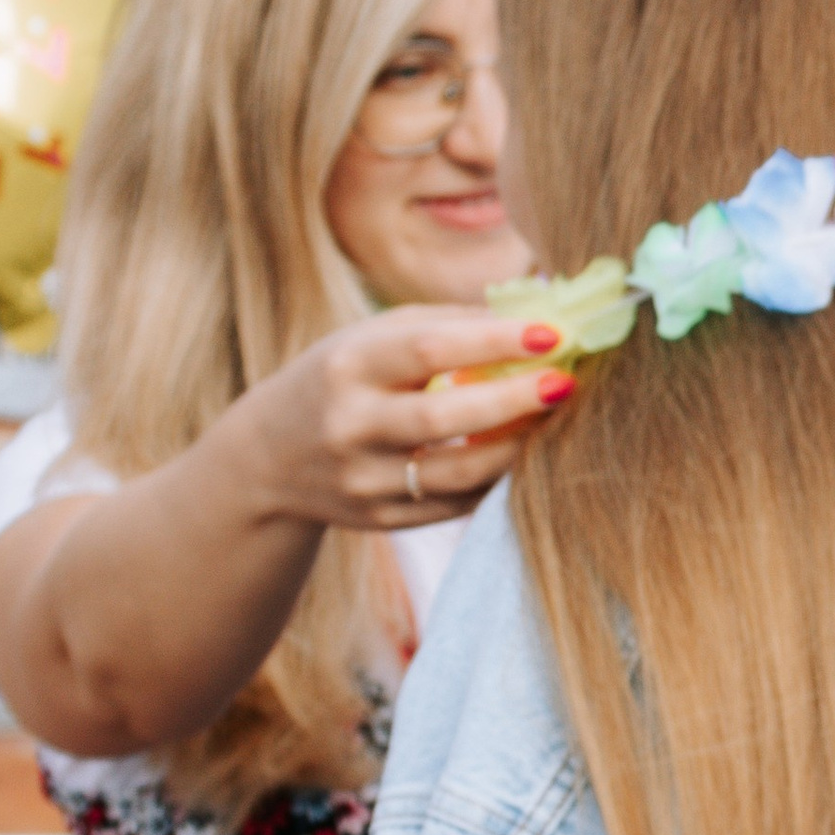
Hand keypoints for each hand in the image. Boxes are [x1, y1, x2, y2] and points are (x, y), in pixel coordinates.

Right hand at [227, 304, 573, 532]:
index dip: (494, 341)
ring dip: (516, 447)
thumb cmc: (342, 377)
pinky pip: (455, 505)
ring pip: (457, 474)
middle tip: (564, 383)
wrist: (270, 457)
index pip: (429, 349)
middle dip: (514, 399)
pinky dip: (494, 479)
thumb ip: (448, 324)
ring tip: (551, 420)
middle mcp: (351, 424)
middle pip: (444, 416)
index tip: (551, 333)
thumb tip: (538, 315)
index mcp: (349, 365)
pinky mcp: (379, 519)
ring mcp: (363, 479)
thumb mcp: (373, 337)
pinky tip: (520, 453)